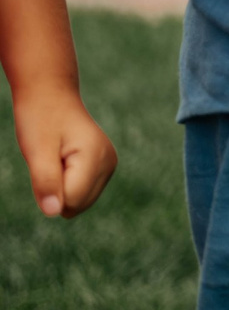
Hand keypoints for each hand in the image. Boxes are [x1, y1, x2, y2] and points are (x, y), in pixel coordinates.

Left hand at [12, 82, 115, 216]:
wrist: (51, 96)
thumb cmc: (41, 120)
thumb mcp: (37, 151)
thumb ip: (46, 182)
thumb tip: (54, 213)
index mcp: (96, 157)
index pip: (71, 201)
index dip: (49, 190)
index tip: (46, 162)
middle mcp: (109, 162)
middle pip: (78, 204)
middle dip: (57, 191)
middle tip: (51, 160)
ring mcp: (109, 164)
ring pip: (80, 202)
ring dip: (61, 187)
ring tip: (57, 159)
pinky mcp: (105, 166)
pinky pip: (82, 193)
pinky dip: (67, 184)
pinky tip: (64, 161)